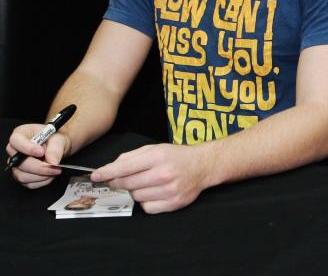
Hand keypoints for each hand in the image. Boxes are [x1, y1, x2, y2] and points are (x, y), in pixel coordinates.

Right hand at [6, 123, 70, 188]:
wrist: (59, 148)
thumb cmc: (55, 140)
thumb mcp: (59, 138)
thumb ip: (56, 148)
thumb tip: (52, 161)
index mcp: (20, 135)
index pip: (16, 141)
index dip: (27, 148)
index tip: (41, 152)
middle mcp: (15, 150)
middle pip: (19, 163)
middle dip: (39, 167)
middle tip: (55, 166)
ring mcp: (17, 165)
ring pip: (22, 176)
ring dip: (41, 176)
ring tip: (55, 170)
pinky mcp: (22, 175)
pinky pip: (28, 184)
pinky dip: (42, 181)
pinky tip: (51, 175)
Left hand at [91, 143, 212, 213]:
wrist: (203, 166)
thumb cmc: (176, 156)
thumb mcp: (155, 149)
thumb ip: (132, 157)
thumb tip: (111, 168)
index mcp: (158, 156)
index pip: (125, 167)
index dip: (107, 172)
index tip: (96, 176)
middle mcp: (164, 173)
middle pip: (128, 183)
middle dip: (119, 182)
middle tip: (120, 180)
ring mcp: (170, 190)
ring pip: (136, 196)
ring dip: (135, 191)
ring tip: (146, 183)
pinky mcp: (173, 203)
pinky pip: (147, 207)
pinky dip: (146, 201)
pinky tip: (153, 193)